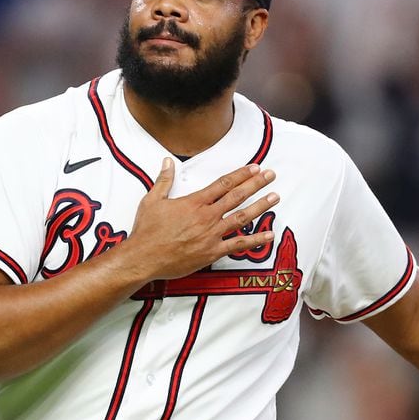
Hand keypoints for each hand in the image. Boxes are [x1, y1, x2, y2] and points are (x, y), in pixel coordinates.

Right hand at [125, 158, 278, 280]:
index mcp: (194, 202)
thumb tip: (167, 161)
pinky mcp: (212, 252)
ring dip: (260, 206)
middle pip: (237, 197)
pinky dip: (255, 240)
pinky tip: (269, 235)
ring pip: (242, 218)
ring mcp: (211, 235)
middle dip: (256, 184)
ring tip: (275, 197)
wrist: (144, 258)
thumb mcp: (152, 201)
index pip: (223, 184)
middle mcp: (206, 216)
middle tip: (271, 175)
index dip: (241, 174)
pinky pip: (238, 245)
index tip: (255, 167)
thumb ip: (164, 180)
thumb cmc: (146, 231)